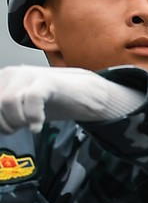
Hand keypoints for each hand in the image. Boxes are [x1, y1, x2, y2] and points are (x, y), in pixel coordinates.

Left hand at [0, 65, 144, 131]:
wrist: (85, 94)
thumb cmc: (52, 102)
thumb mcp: (20, 107)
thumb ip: (4, 111)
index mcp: (2, 79)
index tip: (6, 129)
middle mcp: (11, 73)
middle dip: (3, 122)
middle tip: (16, 129)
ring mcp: (29, 75)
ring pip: (8, 101)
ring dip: (17, 120)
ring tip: (28, 126)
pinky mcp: (47, 80)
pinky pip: (32, 99)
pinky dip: (33, 117)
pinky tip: (37, 126)